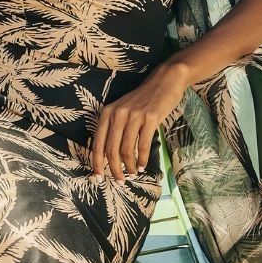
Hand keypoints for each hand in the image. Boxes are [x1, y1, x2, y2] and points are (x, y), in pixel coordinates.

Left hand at [90, 60, 189, 183]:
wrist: (164, 81)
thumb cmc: (143, 100)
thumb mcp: (123, 110)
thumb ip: (115, 129)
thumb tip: (110, 157)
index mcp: (107, 113)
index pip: (98, 144)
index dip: (97, 164)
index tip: (98, 179)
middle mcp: (118, 114)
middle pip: (111, 150)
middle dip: (114, 170)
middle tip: (119, 181)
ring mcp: (134, 116)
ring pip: (127, 150)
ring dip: (130, 166)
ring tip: (133, 174)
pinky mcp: (150, 118)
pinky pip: (143, 145)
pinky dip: (143, 159)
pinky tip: (143, 165)